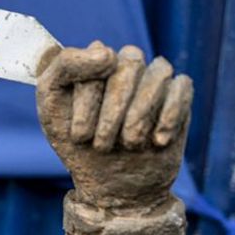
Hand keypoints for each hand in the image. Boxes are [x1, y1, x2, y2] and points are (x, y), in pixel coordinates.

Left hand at [36, 42, 192, 211]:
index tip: (79, 136)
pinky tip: (157, 140)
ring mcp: (154, 80)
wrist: (110, 184)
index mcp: (95, 61)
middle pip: (130, 63)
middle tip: (101, 145)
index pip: (98, 60)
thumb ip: (63, 67)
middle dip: (114, 111)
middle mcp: (126, 64)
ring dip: (140, 114)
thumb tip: (106, 51)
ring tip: (129, 143)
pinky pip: (182, 86)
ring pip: (159, 72)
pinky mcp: (178, 97)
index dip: (89, 101)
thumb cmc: (78, 144)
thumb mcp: (52, 107)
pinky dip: (170, 115)